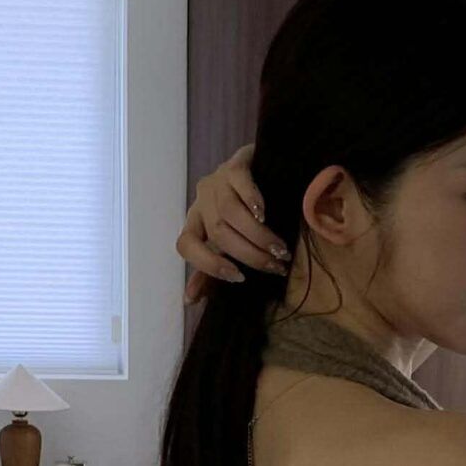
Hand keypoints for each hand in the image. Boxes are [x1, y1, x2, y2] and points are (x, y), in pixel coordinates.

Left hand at [178, 144, 292, 302]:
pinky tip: (265, 214)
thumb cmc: (243, 215)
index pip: (185, 245)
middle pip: (218, 232)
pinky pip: (239, 182)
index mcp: (195, 223)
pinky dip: (252, 200)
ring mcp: (217, 181)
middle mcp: (201, 202)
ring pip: (229, 212)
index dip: (207, 264)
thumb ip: (209, 271)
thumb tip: (189, 301)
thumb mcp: (226, 245)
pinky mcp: (235, 164)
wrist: (265, 171)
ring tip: (279, 248)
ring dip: (258, 235)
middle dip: (248, 254)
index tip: (238, 277)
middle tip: (275, 266)